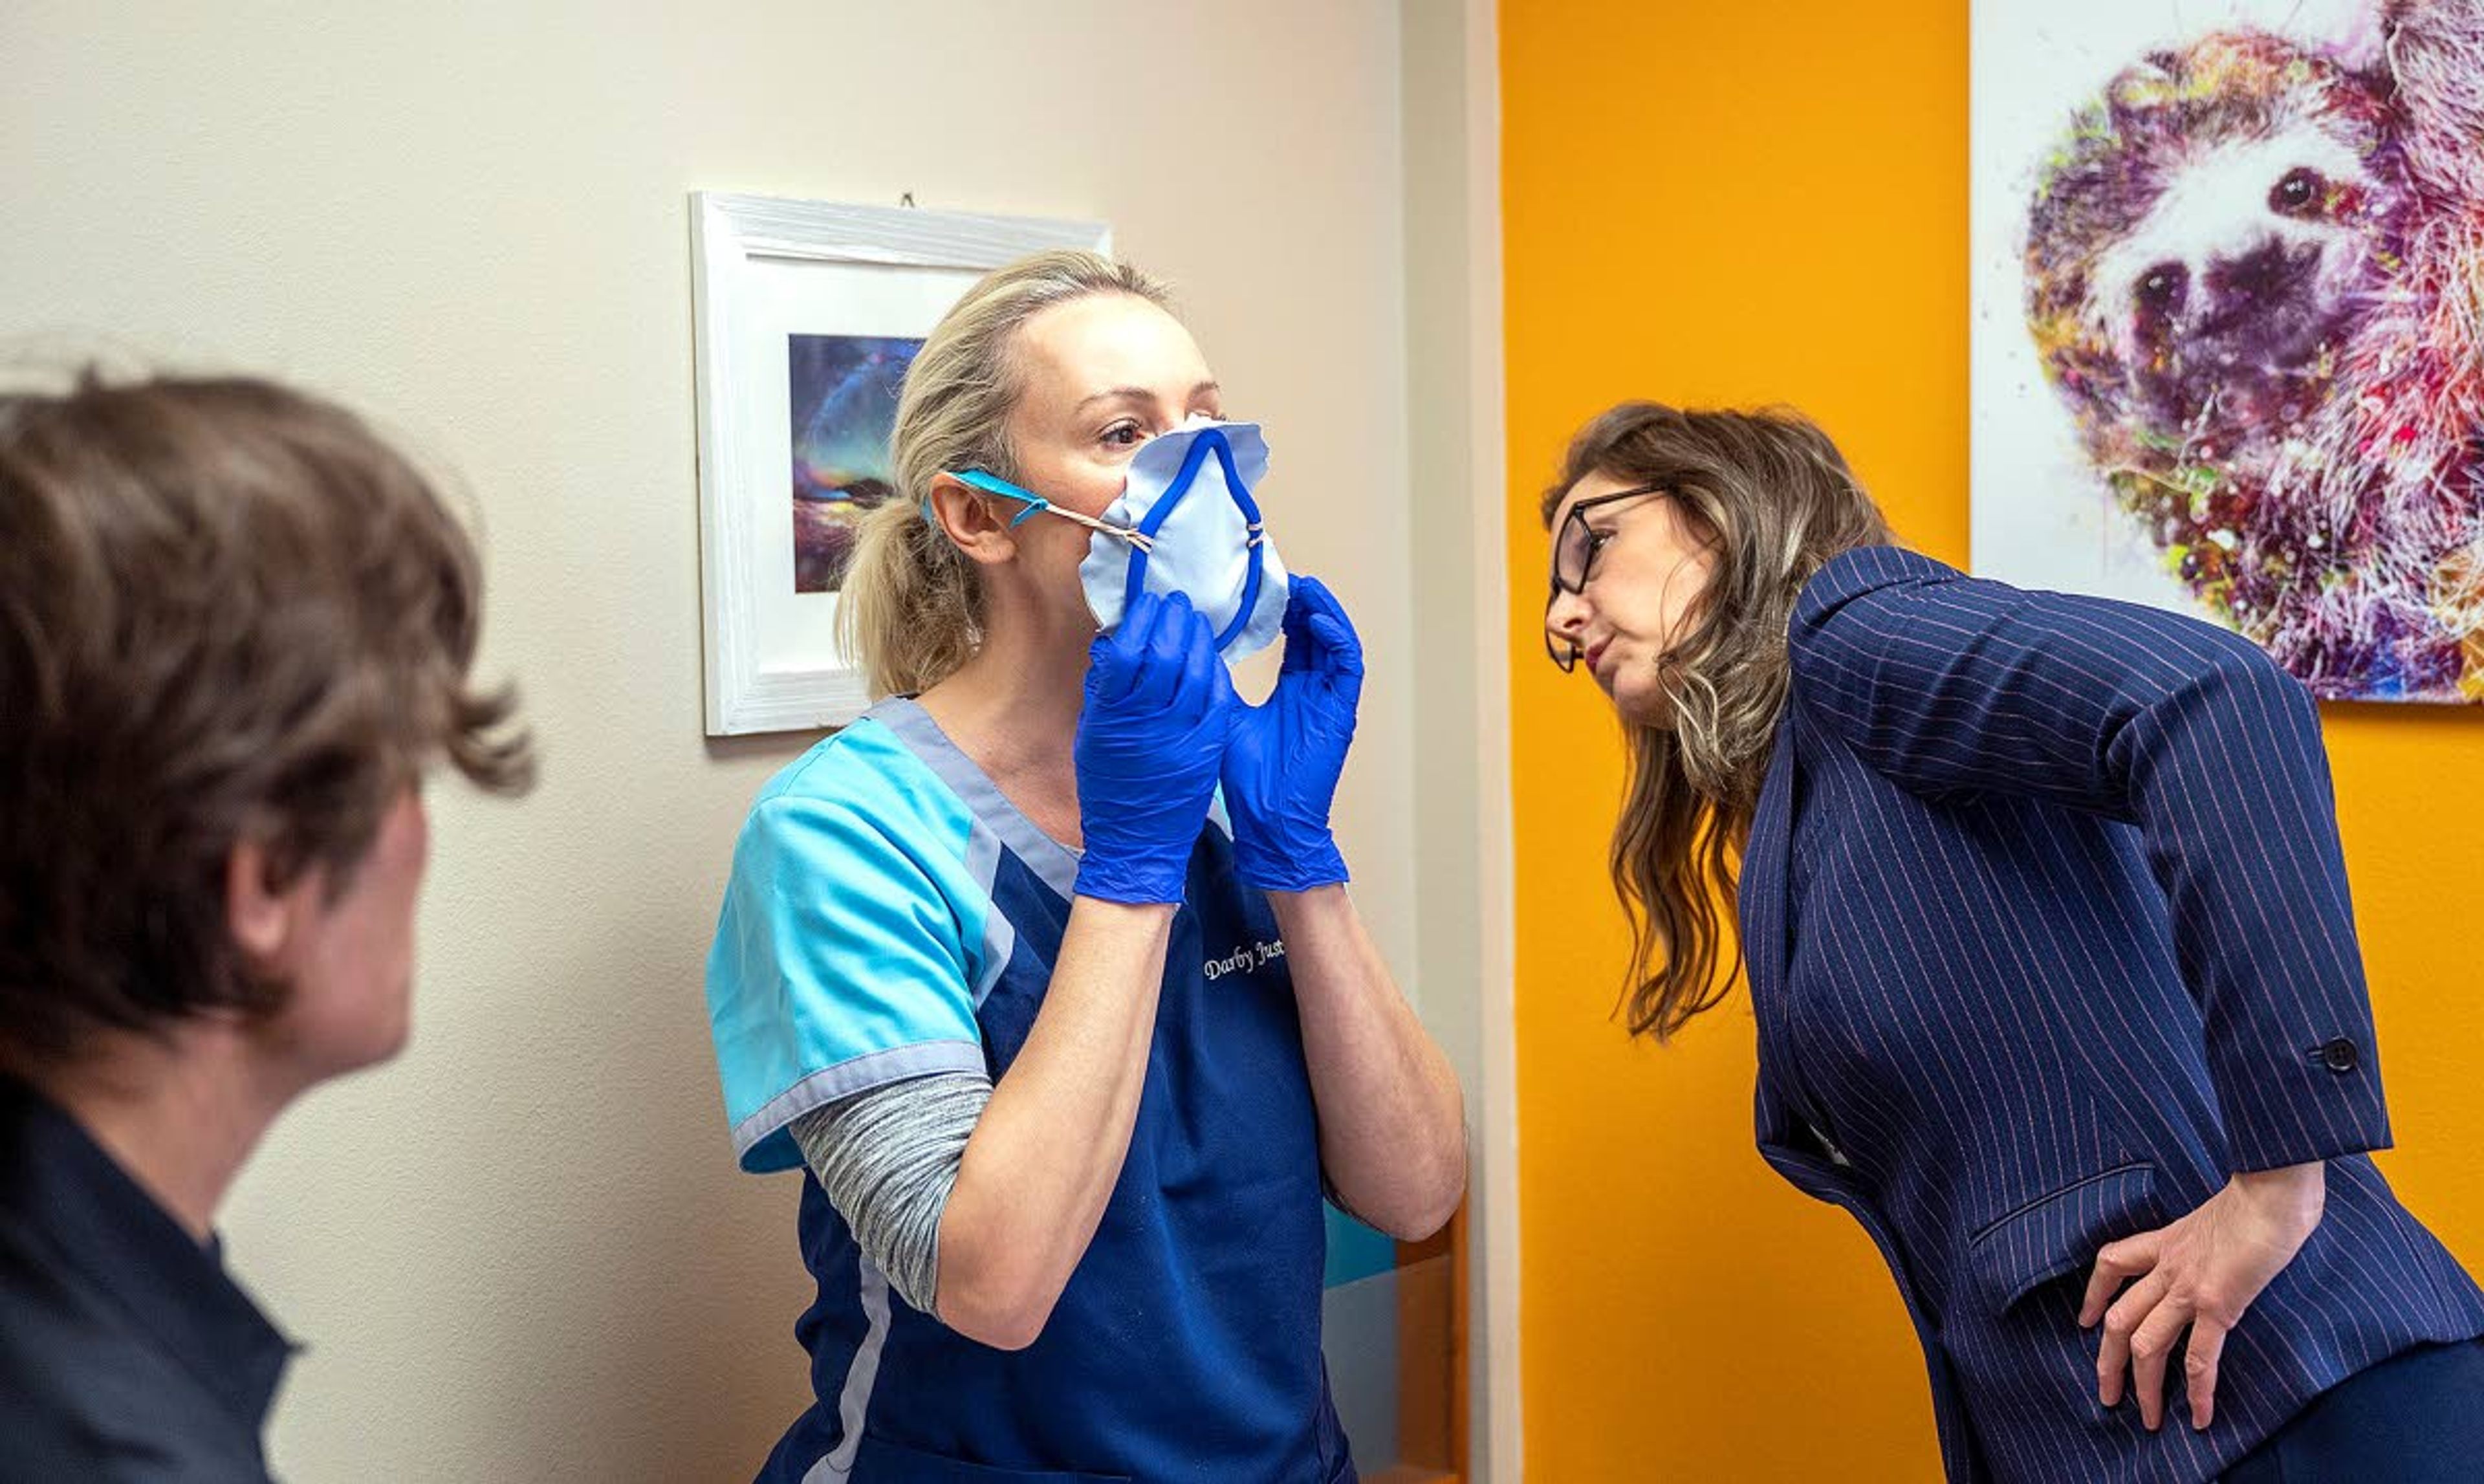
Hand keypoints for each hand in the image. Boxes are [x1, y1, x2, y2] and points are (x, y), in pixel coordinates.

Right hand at [1072, 591, 1234, 904]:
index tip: (1148, 603)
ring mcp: (1180, 736)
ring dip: (1197, 639)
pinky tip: (1211, 656)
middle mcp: (1146, 723)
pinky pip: (1216, 700)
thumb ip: (1105, 691)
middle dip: (1172, 621)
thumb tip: (1116, 642)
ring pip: (1196, 673)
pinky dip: (1215, 672)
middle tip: (1177, 603)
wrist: (1137, 841)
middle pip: (1165, 656)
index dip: (1140, 621)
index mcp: (1111, 718)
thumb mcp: (1093, 736)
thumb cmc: (1109, 788)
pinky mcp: (1206, 749)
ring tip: (1195, 621)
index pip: (1127, 653)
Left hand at [1224, 576, 1361, 891]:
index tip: (1262, 585)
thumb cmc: (1245, 777)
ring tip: (1302, 586)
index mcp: (1291, 691)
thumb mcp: (1222, 715)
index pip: (1293, 638)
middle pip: (1316, 632)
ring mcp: (1331, 700)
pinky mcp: (1342, 711)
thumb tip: (1192, 645)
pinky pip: (1348, 665)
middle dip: (1302, 601)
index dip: (1283, 610)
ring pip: (1336, 640)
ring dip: (1322, 610)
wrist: (1268, 820)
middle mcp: (1315, 691)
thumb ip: (1216, 681)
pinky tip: (1315, 621)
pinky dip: (1335, 639)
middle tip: (1280, 575)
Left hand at [2080, 1162, 2325, 1431]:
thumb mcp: (2220, 1215)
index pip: (2111, 1264)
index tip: (2087, 1321)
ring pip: (2147, 1345)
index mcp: (2167, 1242)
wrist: (2274, 1187)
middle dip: (2108, 1363)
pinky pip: (2199, 1358)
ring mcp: (2188, 1287)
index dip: (2093, 1294)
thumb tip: (2231, 1248)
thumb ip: (2214, 1237)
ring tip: (2146, 1419)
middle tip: (2106, 1396)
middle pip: (2119, 1319)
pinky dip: (2196, 1392)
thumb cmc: (2261, 1195)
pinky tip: (2199, 1418)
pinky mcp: (2218, 1304)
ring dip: (2144, 1388)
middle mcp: (2168, 1267)